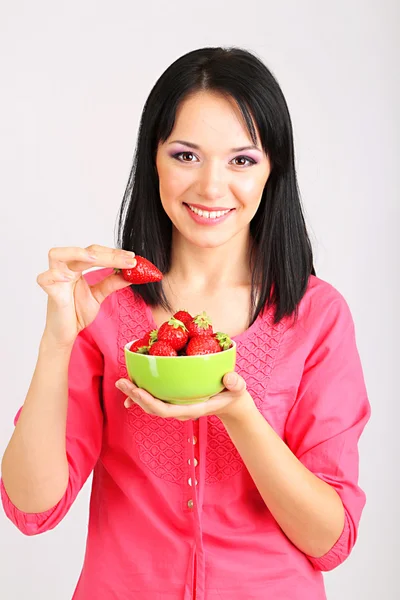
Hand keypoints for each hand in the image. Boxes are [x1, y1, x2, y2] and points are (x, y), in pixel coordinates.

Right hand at [37, 244, 136, 347]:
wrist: (66, 333)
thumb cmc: (77, 312)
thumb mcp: (99, 295)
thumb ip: (112, 283)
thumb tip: (132, 273)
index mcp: (77, 268)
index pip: (94, 252)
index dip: (113, 253)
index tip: (132, 258)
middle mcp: (65, 270)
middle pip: (82, 252)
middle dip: (107, 255)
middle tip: (127, 260)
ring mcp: (56, 280)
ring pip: (56, 255)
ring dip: (75, 253)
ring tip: (94, 259)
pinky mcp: (50, 293)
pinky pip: (44, 278)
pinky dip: (55, 275)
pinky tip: (68, 277)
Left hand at [115, 372, 254, 421]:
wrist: (232, 402)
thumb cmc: (234, 393)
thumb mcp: (238, 388)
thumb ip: (236, 383)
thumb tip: (229, 378)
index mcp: (192, 409)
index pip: (166, 410)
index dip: (150, 402)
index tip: (137, 391)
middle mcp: (181, 410)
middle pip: (153, 409)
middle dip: (136, 397)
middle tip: (121, 382)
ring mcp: (177, 407)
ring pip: (152, 405)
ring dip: (136, 395)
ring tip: (122, 383)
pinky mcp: (175, 401)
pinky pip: (156, 400)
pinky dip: (143, 395)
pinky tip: (134, 386)